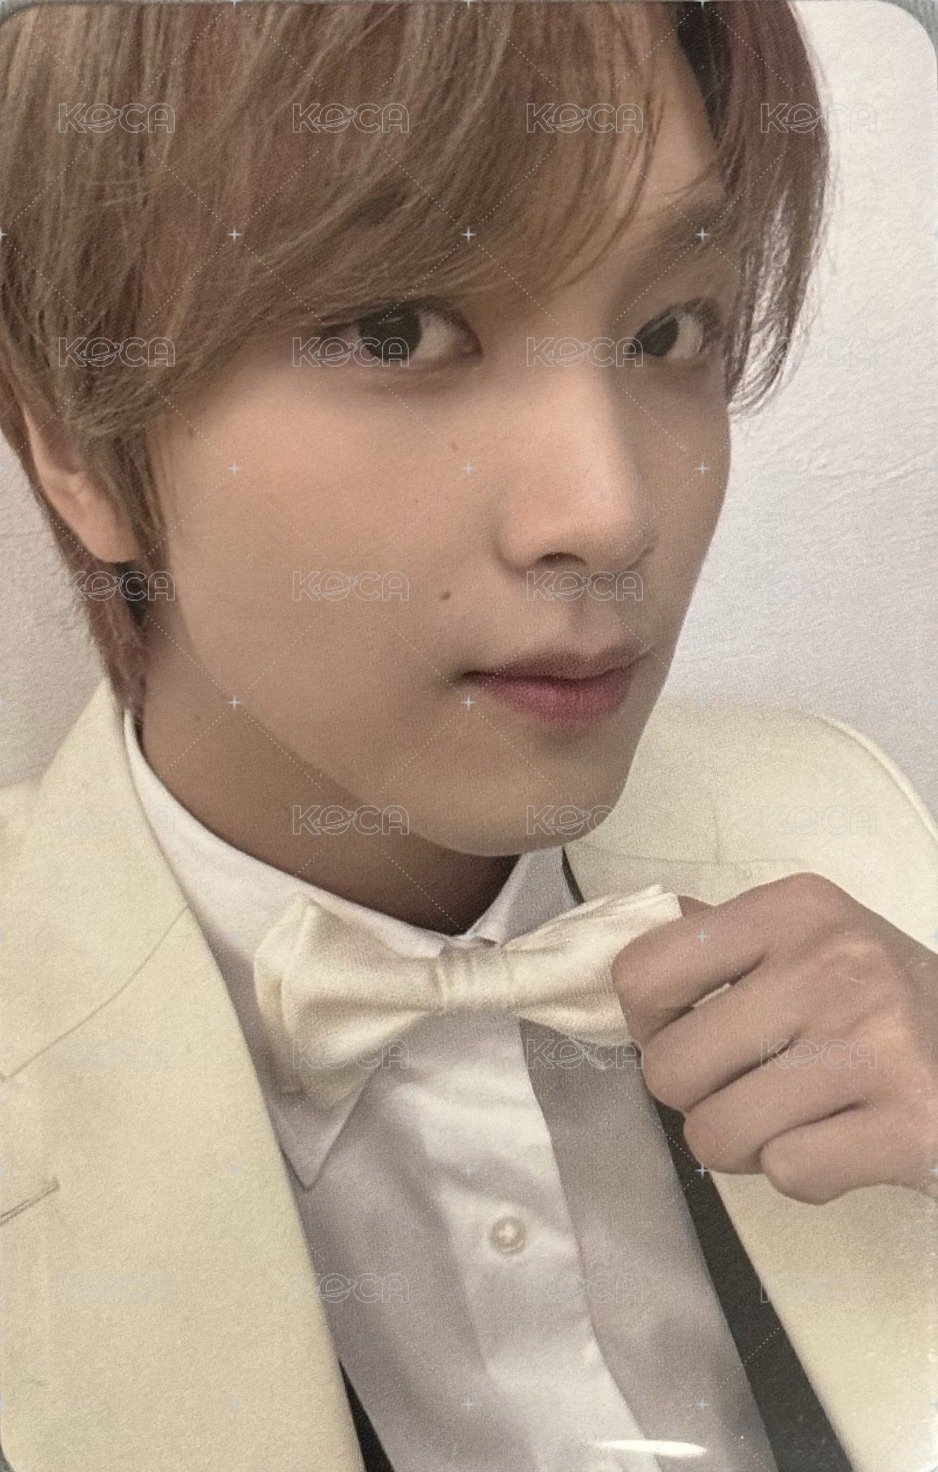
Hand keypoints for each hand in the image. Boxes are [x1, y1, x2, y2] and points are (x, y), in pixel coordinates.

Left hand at [612, 872, 937, 1202]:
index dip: (648, 1023)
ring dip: (744, 1146)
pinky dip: (806, 1175)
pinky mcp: (911, 1127)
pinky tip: (845, 1142)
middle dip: (693, 1098)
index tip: (687, 1032)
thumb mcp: (818, 941)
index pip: (645, 971)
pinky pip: (787, 1173)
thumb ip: (723, 941)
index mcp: (795, 910)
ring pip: (716, 1133)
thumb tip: (629, 936)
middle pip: (669, 1068)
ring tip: (793, 1118)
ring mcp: (876, 1045)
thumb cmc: (891, 1004)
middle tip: (743, 1087)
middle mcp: (834, 964)